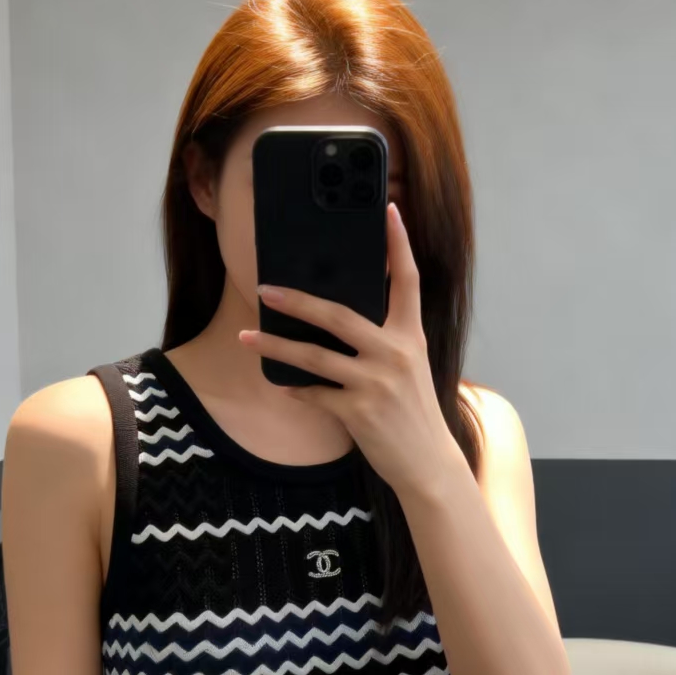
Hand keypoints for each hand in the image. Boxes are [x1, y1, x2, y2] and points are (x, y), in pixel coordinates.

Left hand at [239, 201, 463, 499]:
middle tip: (265, 290)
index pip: (407, 280)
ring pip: (314, 356)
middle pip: (339, 315)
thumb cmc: (413, 414)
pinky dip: (295, 388)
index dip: (399, 244)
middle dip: (297, 301)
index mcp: (411, 336)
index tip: (389, 210)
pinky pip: (314, 394)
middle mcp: (396, 353)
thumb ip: (383, 341)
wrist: (428, 464)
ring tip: (246, 338)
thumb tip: (336, 319)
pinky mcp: (360, 412)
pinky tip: (280, 383)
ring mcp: (377, 383)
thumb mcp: (408, 368)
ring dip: (275, 347)